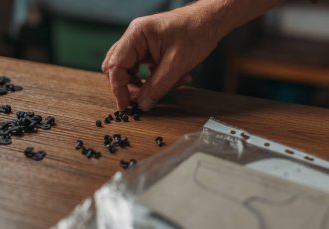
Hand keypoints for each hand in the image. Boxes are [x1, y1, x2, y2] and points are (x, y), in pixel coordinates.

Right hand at [102, 6, 221, 110]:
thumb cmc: (196, 33)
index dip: (118, 88)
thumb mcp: (177, 64)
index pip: (116, 65)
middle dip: (130, 86)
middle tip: (143, 100)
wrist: (211, 21)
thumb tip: (143, 105)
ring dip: (146, 84)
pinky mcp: (152, 50)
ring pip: (132, 70)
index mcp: (137, 35)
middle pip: (119, 67)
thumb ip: (158, 86)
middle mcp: (136, 37)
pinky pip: (145, 69)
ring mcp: (143, 44)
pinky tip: (176, 80)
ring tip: (167, 87)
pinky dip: (156, 79)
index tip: (125, 106)